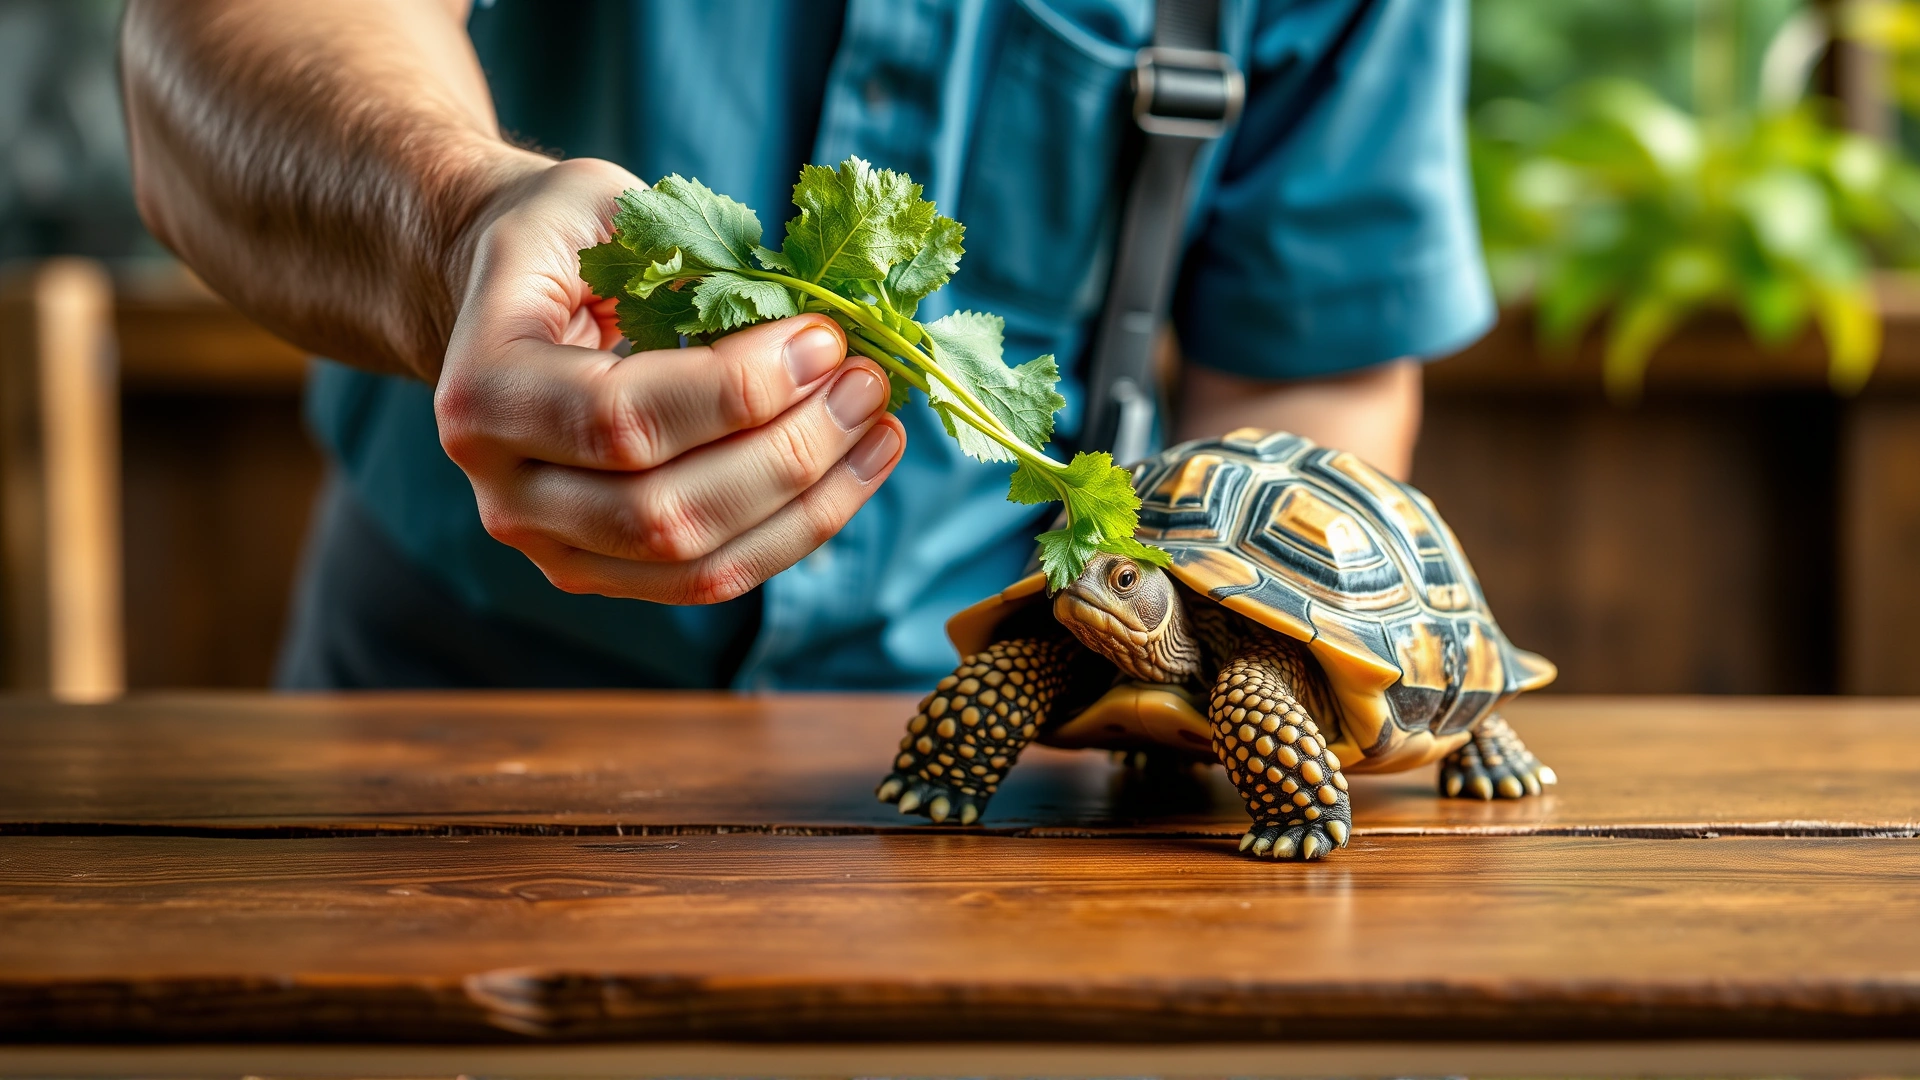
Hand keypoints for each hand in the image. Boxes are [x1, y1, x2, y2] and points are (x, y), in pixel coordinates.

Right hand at [435, 158, 905, 603]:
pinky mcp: (606, 572)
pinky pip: (712, 576)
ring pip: (697, 562)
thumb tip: (808, 312)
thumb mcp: (599, 204)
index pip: (622, 420)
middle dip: (788, 452)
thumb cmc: (558, 241)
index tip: (825, 338)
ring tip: (878, 426)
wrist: (499, 302)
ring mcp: (552, 547)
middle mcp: (504, 490)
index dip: (739, 390)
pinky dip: (796, 528)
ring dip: (808, 500)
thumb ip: (683, 252)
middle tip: (865, 383)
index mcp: (484, 392)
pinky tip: (856, 467)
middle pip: (663, 512)